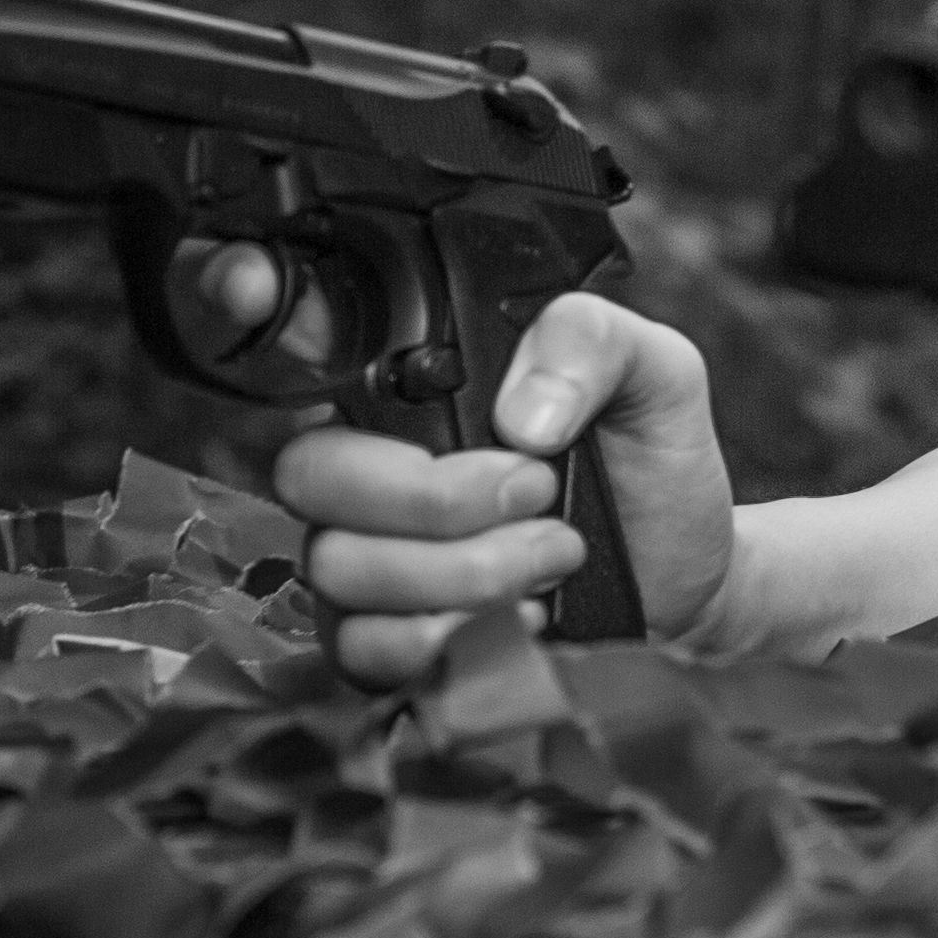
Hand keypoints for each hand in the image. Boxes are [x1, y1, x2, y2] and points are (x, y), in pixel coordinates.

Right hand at [209, 262, 750, 683]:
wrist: (689, 572)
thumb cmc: (651, 463)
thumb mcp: (655, 373)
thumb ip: (592, 342)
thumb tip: (521, 413)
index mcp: (414, 383)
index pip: (303, 338)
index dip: (252, 307)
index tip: (248, 288)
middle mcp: (371, 465)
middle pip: (310, 473)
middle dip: (431, 494)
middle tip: (537, 489)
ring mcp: (368, 556)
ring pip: (340, 566)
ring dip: (465, 569)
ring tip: (557, 552)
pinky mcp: (389, 640)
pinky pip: (361, 649)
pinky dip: (448, 639)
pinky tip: (521, 616)